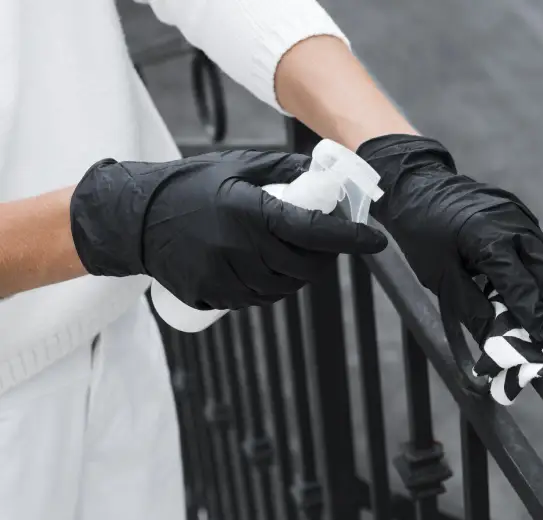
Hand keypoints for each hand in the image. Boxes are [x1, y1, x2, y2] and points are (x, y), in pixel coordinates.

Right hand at [70, 150, 386, 309]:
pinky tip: (265, 269)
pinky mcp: (212, 295)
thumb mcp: (237, 166)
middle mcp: (239, 247)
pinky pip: (256, 299)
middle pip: (305, 267)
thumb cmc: (190, 186)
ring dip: (298, 275)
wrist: (135, 217)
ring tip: (291, 254)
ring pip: (283, 288)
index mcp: (250, 211)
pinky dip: (271, 288)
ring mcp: (224, 276)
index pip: (314, 231)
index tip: (376, 240)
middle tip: (326, 244)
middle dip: (324, 258)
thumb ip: (282, 169)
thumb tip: (324, 172)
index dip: (351, 237)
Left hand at [358, 135, 542, 398]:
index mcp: (488, 239)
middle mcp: (512, 226)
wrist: (418, 184)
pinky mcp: (522, 217)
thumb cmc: (422, 232)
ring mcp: (521, 218)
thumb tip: (498, 341)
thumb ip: (470, 306)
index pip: (521, 286)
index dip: (540, 319)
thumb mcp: (437, 273)